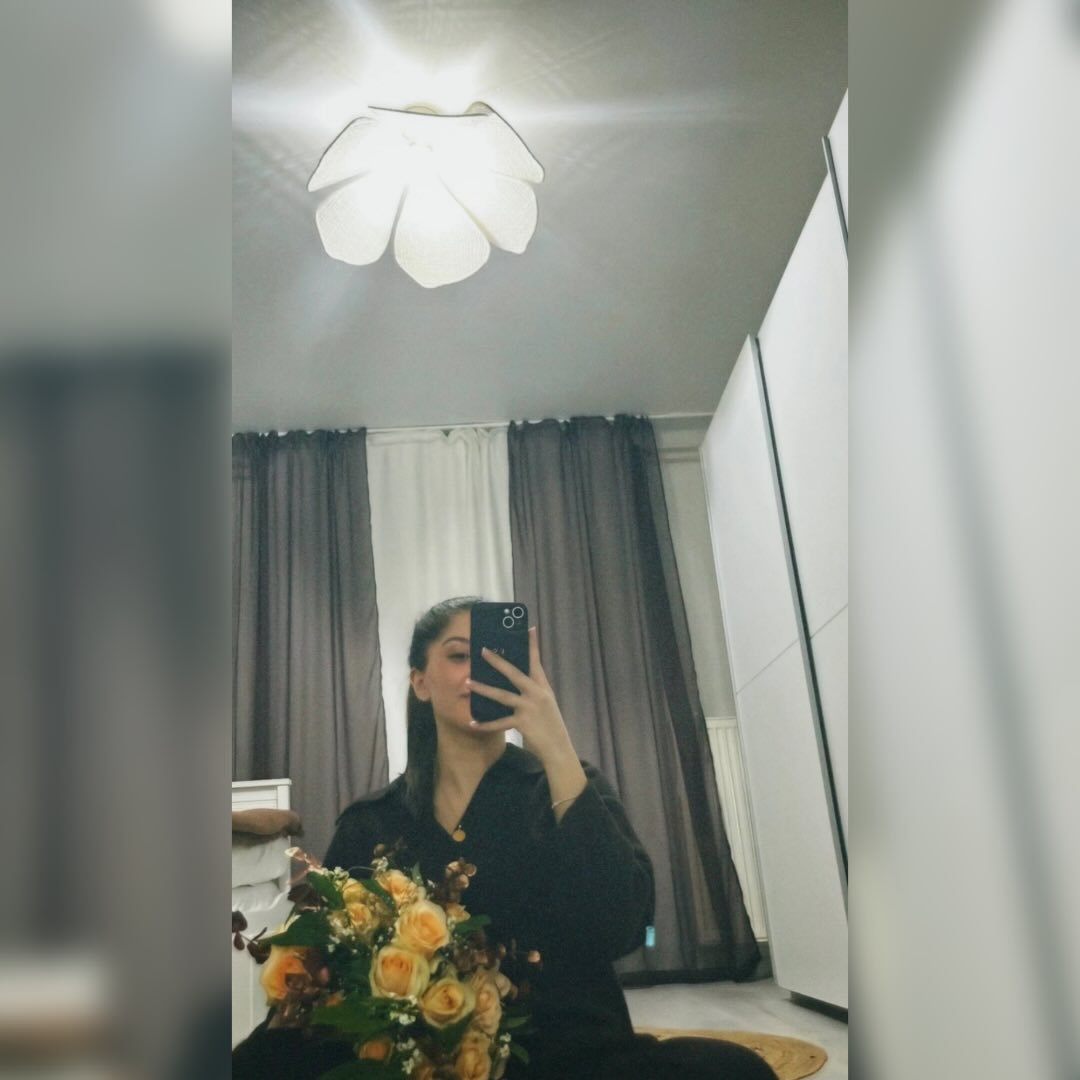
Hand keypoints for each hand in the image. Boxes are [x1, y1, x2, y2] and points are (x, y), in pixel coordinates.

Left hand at [466, 627, 572, 766]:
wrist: (559, 749)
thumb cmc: (551, 726)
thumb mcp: (546, 704)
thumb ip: (534, 692)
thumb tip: (517, 682)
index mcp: (543, 688)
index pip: (537, 662)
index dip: (532, 645)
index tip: (529, 629)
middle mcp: (537, 694)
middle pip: (514, 673)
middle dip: (497, 661)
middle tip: (483, 650)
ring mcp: (529, 708)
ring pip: (502, 695)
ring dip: (483, 688)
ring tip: (468, 682)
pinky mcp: (522, 723)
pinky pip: (499, 722)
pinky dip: (485, 724)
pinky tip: (473, 722)